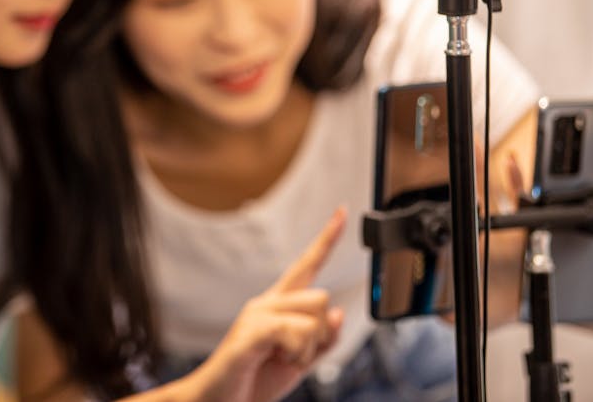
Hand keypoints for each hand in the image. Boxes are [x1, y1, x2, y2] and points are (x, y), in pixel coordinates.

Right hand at [185, 208, 345, 401]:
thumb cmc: (252, 380)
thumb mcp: (298, 362)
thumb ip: (320, 340)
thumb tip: (337, 312)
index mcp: (278, 306)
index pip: (307, 265)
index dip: (326, 238)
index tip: (341, 211)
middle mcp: (266, 303)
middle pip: (321, 298)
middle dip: (319, 335)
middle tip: (293, 356)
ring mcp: (256, 314)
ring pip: (313, 317)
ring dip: (306, 348)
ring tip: (280, 359)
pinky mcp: (250, 331)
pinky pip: (294, 332)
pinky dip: (294, 352)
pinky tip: (274, 358)